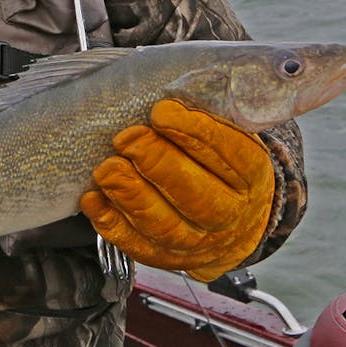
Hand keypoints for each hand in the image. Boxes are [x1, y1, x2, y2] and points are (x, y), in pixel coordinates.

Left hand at [81, 99, 274, 281]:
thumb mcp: (228, 132)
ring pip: (165, 225)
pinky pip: (137, 246)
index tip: (160, 111)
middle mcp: (232, 214)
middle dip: (157, 163)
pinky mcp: (167, 258)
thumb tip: (171, 88)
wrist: (232, 222)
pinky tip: (93, 199)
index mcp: (252, 175)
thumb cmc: (219, 162)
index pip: (229, 153)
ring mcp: (200, 242)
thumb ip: (207, 111)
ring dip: (131, 195)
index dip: (193, 132)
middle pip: (197, 195)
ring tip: (106, 169)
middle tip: (126, 138)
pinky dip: (111, 223)